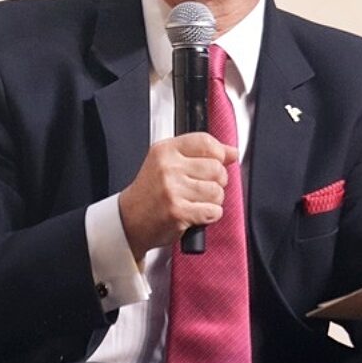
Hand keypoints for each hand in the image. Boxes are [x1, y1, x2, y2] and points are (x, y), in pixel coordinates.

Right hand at [118, 133, 237, 260]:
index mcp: (165, 150)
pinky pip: (213, 211)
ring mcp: (172, 190)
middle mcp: (167, 167)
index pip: (205, 142)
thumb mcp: (169, 163)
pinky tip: (195, 214)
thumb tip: (232, 152)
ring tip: (196, 202)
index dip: (219, 154)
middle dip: (217, 182)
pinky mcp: (178, 212)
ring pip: (217, 192)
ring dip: (213, 201)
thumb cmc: (151, 192)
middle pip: (216, 168)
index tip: (218, 162)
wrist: (129, 219)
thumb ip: (200, 154)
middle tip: (201, 188)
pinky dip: (209, 215)